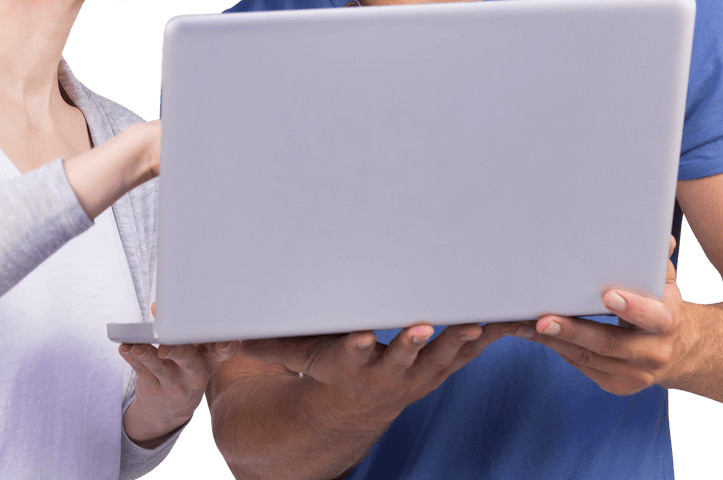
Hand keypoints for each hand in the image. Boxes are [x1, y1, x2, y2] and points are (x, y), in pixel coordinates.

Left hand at [120, 315, 238, 446]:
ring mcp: (174, 384)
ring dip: (147, 356)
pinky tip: (125, 348)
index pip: (222, 353)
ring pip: (160, 368)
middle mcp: (195, 373)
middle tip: (165, 348)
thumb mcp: (193, 352)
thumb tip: (158, 307)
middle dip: (177, 352)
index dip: (226, 346)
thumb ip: (181, 329)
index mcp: (210, 360)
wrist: (172, 409)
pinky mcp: (155, 389)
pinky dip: (132, 359)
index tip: (224, 341)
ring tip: (136, 347)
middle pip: (188, 361)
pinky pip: (142, 372)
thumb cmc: (185, 369)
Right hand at [241, 321, 519, 429]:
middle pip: (402, 358)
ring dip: (459, 340)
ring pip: (443, 357)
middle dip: (412, 342)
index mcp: (350, 366)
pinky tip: (504, 319)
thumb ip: (267, 340)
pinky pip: (467, 353)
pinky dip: (485, 338)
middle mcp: (386, 374)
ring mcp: (418, 373)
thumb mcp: (297, 353)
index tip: (360, 335)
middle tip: (422, 326)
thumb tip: (219, 331)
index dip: (355, 346)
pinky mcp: (442, 367)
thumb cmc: (325, 364)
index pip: (350, 355)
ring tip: (476, 322)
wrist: (358, 403)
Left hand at [524, 236, 685, 394]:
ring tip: (525, 324)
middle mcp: (653, 353)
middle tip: (544, 319)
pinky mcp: (617, 384)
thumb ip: (657, 262)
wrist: (676, 351)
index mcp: (667, 323)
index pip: (652, 317)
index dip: (632, 308)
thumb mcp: (664, 282)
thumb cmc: (660, 306)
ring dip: (554, 341)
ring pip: (588, 357)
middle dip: (573, 331)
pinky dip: (557, 349)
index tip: (608, 296)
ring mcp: (635, 374)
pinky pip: (582, 365)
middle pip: (609, 344)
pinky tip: (535, 334)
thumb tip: (663, 240)